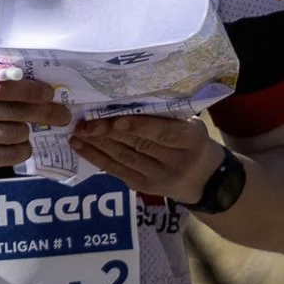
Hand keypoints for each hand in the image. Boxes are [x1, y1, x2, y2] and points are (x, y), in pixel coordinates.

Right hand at [0, 67, 67, 176]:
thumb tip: (31, 78)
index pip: (5, 87)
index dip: (31, 91)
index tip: (49, 94)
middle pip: (17, 113)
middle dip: (44, 113)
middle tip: (61, 115)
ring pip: (17, 134)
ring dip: (26, 133)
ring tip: (21, 130)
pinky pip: (11, 154)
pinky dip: (21, 149)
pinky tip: (16, 145)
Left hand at [71, 111, 225, 203]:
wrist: (205, 179)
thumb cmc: (192, 141)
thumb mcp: (190, 124)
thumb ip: (166, 115)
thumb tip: (127, 95)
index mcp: (191, 139)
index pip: (163, 132)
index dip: (139, 126)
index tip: (117, 119)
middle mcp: (176, 161)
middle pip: (139, 145)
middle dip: (109, 133)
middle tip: (85, 122)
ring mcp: (158, 178)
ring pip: (124, 158)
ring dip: (98, 144)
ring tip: (78, 132)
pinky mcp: (143, 187)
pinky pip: (117, 171)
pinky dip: (96, 158)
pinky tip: (80, 146)